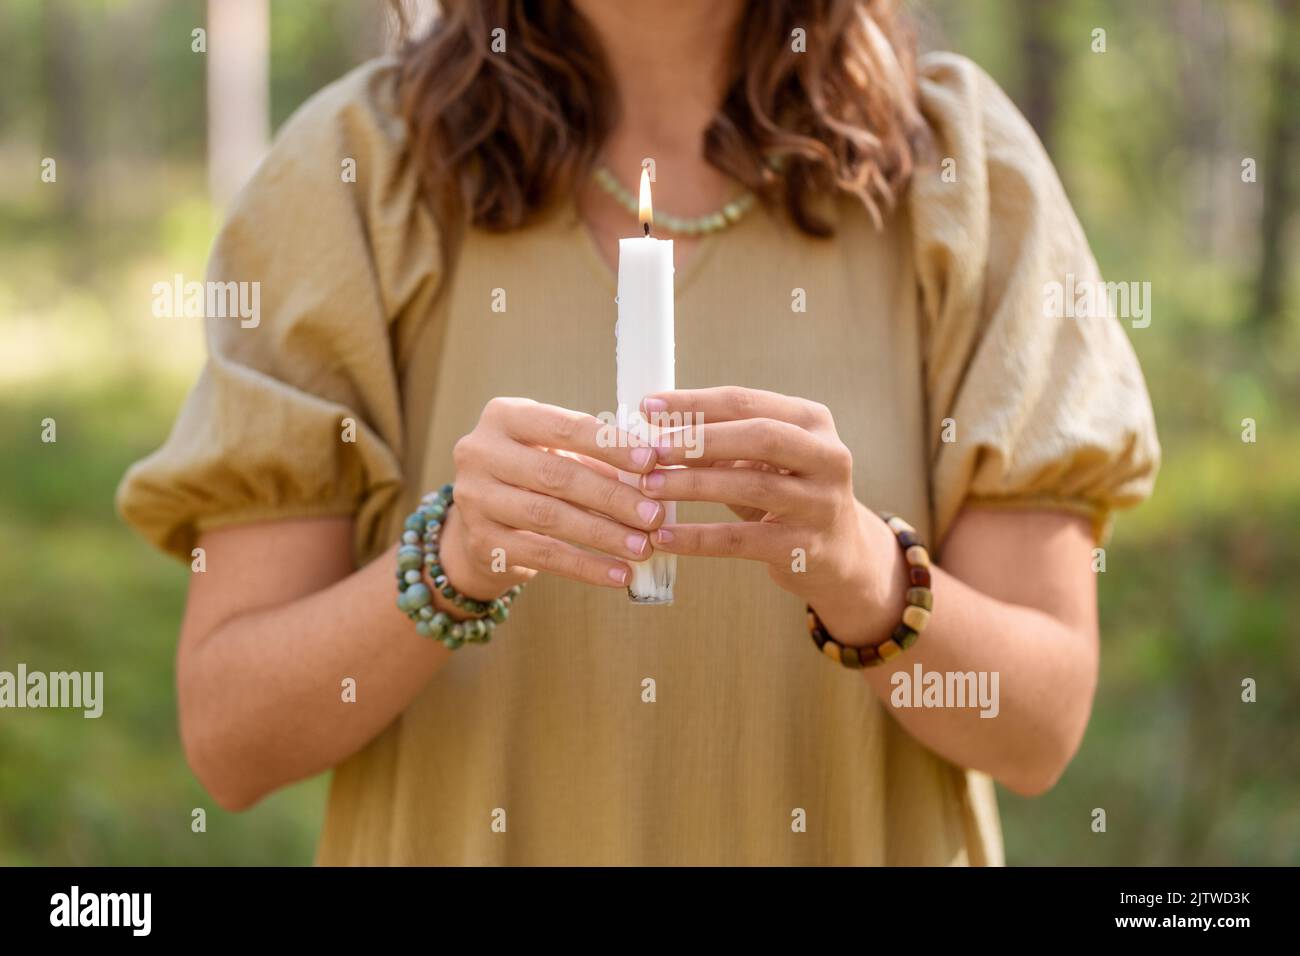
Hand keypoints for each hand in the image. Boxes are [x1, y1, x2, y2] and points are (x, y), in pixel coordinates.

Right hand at [440, 397, 664, 598]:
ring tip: (643, 547)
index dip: (610, 445)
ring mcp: (474, 499)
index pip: (564, 427)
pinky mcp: (481, 542)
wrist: (482, 523)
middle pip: (556, 475)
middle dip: (612, 496)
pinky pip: (542, 556)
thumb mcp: (558, 454)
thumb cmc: (535, 477)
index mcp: (504, 417)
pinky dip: (586, 567)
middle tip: (654, 515)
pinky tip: (619, 574)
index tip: (651, 462)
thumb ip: (598, 458)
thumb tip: (654, 474)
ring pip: (550, 517)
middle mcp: (479, 453)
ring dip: (604, 534)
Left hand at [639, 386, 906, 643]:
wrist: (839, 554)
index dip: (695, 403)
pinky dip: (699, 538)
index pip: (746, 402)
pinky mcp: (807, 547)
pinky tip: (664, 538)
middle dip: (701, 440)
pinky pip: (743, 541)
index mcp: (812, 421)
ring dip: (694, 485)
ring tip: (649, 487)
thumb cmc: (786, 493)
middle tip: (652, 450)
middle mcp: (827, 456)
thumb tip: (653, 428)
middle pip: (760, 436)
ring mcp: (821, 503)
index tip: (648, 407)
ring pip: (754, 486)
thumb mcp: (764, 460)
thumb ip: (721, 442)